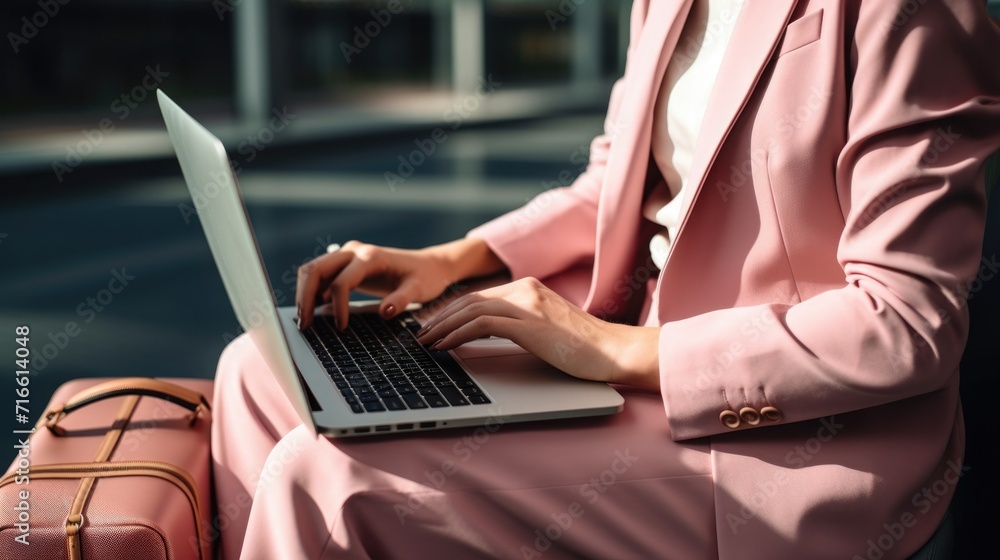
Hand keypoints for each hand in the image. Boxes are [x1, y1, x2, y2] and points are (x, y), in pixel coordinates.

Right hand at [296, 238, 504, 329]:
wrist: (429, 265)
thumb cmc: (425, 278)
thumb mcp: (419, 290)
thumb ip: (402, 300)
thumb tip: (386, 312)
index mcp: (369, 257)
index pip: (341, 282)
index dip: (337, 307)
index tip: (341, 328)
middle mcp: (353, 251)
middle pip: (315, 270)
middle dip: (305, 298)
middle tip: (304, 326)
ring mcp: (347, 255)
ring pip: (313, 271)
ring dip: (304, 294)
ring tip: (305, 321)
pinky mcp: (346, 264)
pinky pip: (321, 276)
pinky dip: (313, 292)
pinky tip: (315, 313)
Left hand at [416, 277, 660, 389]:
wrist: (614, 352)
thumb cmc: (585, 349)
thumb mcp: (547, 329)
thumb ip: (521, 324)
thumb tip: (491, 334)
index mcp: (529, 288)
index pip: (479, 296)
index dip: (450, 311)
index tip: (432, 326)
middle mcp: (525, 289)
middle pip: (469, 300)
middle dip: (439, 318)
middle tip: (419, 335)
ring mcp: (527, 304)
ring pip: (470, 310)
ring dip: (442, 327)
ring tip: (425, 343)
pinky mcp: (529, 323)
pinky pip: (481, 325)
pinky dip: (457, 335)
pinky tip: (444, 346)